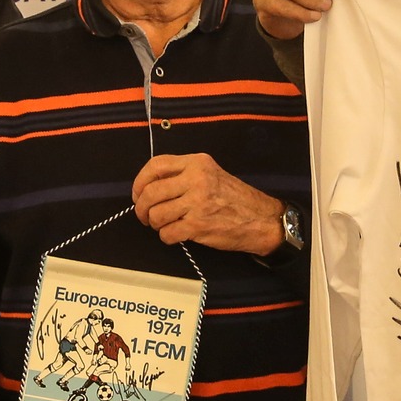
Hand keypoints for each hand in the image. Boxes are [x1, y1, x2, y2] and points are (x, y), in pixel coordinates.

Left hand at [131, 153, 283, 254]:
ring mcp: (197, 203)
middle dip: (142, 209)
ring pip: (156, 215)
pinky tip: (176, 235)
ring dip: (155, 224)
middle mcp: (196, 179)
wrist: (262, 219)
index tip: (138, 194)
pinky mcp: (198, 225)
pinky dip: (167, 237)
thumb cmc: (235, 198)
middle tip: (145, 217)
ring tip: (165, 225)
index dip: (140, 181)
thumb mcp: (211, 174)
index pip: (156, 166)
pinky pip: (167, 233)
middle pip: (151, 192)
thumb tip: (150, 187)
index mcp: (197, 163)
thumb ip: (183, 175)